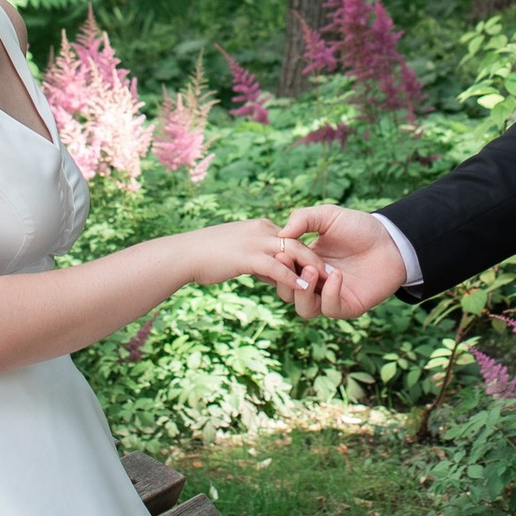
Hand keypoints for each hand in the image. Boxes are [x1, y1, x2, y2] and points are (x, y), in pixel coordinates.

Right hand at [174, 220, 321, 294]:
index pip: (291, 238)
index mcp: (260, 228)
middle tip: (332, 275)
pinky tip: (303, 288)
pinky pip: (276, 266)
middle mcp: (262, 231)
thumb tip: (272, 275)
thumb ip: (258, 259)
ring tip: (324, 282)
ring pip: (292, 252)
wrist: (183, 254)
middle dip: (315, 259)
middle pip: (298, 242)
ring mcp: (255, 242)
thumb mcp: (238, 252)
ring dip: (309, 267)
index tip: (318, 269)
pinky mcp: (248, 257)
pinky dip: (291, 277)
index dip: (305, 255)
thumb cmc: (206, 255)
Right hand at [278, 205, 408, 319]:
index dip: (277, 265)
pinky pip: (330, 308)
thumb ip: (303, 218)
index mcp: (305, 263)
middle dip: (285, 280)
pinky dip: (329, 293)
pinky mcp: (348, 306)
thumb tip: (281, 234)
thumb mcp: (328, 216)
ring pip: (304, 308)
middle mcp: (315, 283)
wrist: (391, 240)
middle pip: (287, 293)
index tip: (279, 251)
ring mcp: (330, 296)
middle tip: (290, 261)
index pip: (281, 272)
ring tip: (311, 270)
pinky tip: (335, 274)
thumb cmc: (359, 228)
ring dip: (302, 292)